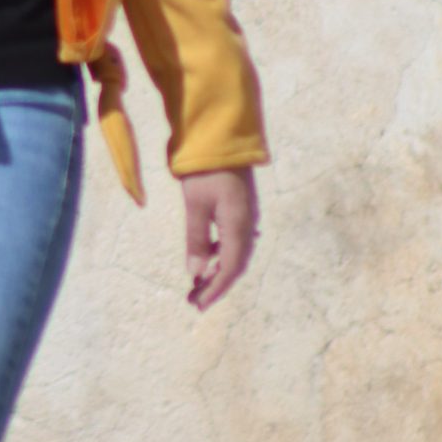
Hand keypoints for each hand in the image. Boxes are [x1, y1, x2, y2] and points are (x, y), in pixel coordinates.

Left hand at [181, 168, 257, 311]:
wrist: (221, 136)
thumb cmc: (204, 170)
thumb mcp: (195, 205)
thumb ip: (196, 240)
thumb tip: (196, 274)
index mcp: (238, 226)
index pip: (230, 268)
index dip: (215, 289)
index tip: (198, 304)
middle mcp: (247, 224)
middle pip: (235, 264)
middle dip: (216, 284)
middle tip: (194, 300)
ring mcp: (246, 215)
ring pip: (235, 253)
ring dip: (217, 270)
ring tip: (197, 284)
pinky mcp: (241, 208)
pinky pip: (234, 240)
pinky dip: (220, 253)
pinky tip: (207, 255)